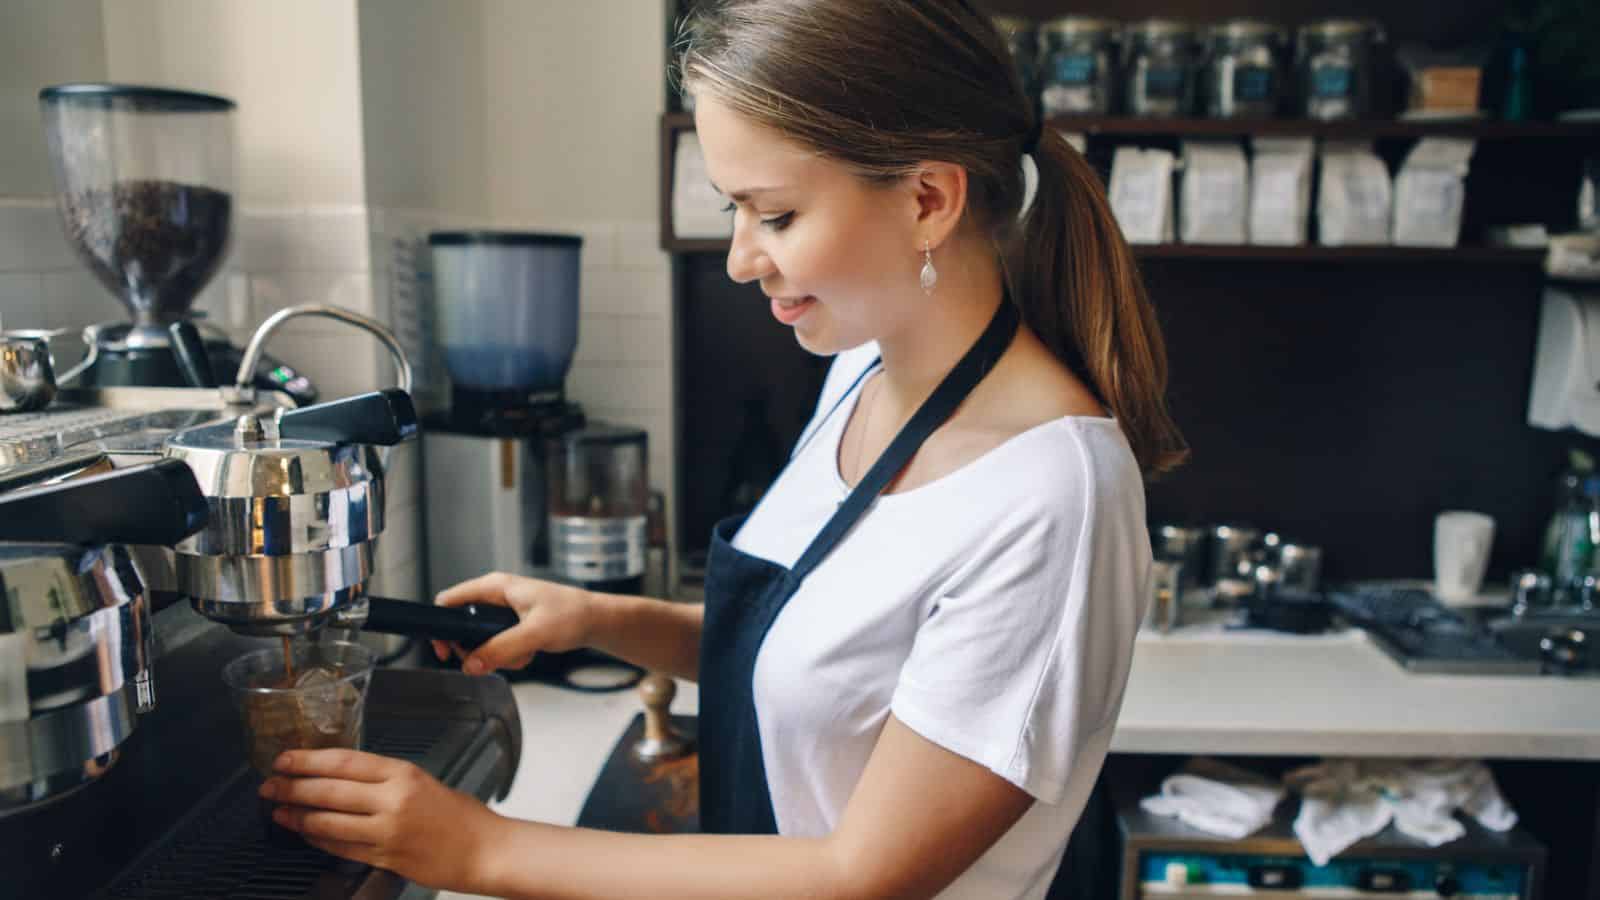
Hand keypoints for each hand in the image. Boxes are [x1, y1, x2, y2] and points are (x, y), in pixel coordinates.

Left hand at [262, 749, 504, 892]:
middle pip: (329, 791)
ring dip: (297, 817)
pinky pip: (340, 847)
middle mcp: (394, 800)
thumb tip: (341, 775)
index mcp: (403, 773)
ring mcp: (388, 832)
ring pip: (328, 822)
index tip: (284, 759)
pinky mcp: (385, 858)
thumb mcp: (424, 780)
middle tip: (269, 786)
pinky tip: (306, 833)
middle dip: (292, 788)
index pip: (344, 761)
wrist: (484, 849)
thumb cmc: (460, 816)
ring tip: (279, 812)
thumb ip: (385, 778)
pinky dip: (318, 839)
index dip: (308, 760)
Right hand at [432, 571, 593, 674]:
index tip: (445, 650)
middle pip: (462, 625)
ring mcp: (504, 610)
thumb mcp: (534, 633)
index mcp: (496, 586)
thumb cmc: (572, 614)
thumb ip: (501, 649)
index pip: (450, 600)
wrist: (596, 620)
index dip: (441, 626)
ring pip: (481, 639)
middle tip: (491, 660)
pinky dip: (510, 655)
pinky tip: (528, 654)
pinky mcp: (513, 624)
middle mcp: (496, 596)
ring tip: (521, 654)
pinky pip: (497, 644)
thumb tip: (471, 664)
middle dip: (476, 649)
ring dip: (497, 655)